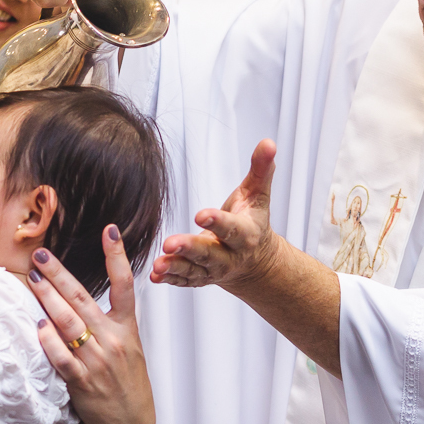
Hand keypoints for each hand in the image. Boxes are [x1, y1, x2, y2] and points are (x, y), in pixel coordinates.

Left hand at [29, 225, 153, 423]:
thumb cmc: (127, 388)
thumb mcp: (128, 351)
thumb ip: (108, 328)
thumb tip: (82, 307)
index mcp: (126, 330)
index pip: (125, 285)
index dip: (117, 256)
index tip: (109, 230)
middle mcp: (113, 340)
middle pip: (82, 298)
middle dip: (58, 273)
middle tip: (39, 254)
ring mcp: (98, 360)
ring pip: (68, 321)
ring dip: (47, 297)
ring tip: (31, 278)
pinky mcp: (83, 382)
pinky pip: (62, 356)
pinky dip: (49, 339)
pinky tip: (37, 325)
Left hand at [151, 139, 343, 375]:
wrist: (256, 261)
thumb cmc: (252, 220)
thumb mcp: (258, 194)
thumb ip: (260, 169)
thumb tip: (268, 142)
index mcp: (245, 234)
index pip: (231, 228)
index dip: (217, 222)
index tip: (200, 214)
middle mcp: (230, 256)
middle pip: (210, 253)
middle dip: (190, 248)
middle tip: (170, 242)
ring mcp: (214, 270)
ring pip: (194, 270)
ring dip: (175, 267)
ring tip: (159, 264)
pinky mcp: (201, 278)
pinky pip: (185, 281)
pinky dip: (170, 280)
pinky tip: (155, 276)